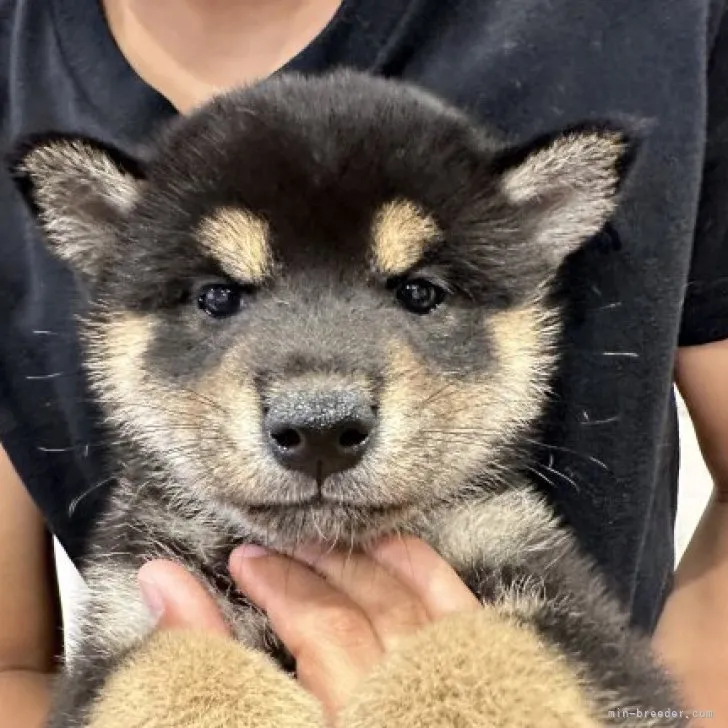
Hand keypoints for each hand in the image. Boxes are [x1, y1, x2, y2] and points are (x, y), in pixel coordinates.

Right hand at [138, 537, 479, 723]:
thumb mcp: (247, 725)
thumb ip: (205, 666)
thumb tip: (161, 583)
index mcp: (340, 720)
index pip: (317, 628)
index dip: (277, 584)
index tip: (244, 562)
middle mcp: (403, 705)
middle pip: (359, 611)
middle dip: (309, 569)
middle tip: (273, 550)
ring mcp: (451, 694)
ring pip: (409, 603)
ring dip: (361, 564)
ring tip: (321, 547)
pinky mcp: (489, 686)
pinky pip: (460, 611)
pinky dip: (424, 573)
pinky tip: (393, 552)